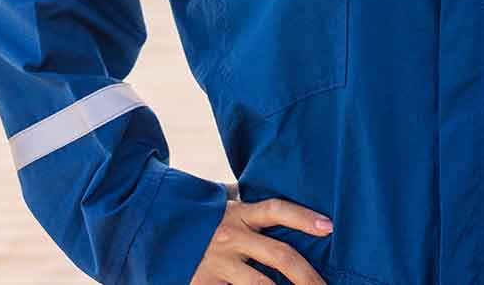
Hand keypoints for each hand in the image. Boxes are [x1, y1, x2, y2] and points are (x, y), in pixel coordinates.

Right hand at [192, 190, 332, 284]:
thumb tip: (283, 207)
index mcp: (239, 213)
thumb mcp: (223, 206)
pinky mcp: (205, 284)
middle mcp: (231, 237)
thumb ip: (250, 209)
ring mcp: (218, 263)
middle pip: (279, 256)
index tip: (329, 226)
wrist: (154, 231)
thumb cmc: (200, 219)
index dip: (304, 217)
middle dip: (307, 275)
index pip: (276, 210)